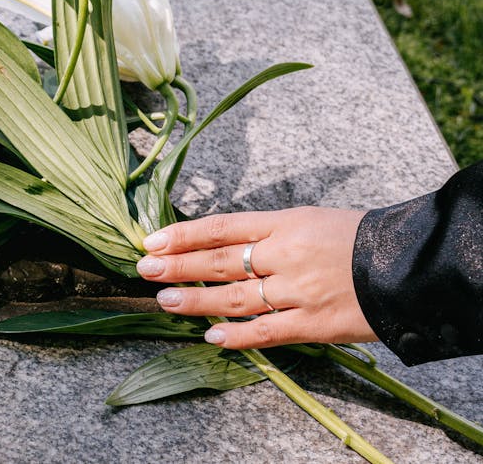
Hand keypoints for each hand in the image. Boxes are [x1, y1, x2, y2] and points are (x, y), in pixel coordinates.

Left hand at [136, 207, 377, 348]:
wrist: (409, 266)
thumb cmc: (357, 239)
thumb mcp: (309, 219)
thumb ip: (267, 232)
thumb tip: (220, 243)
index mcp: (285, 223)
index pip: (222, 227)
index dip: (183, 235)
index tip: (152, 240)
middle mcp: (286, 255)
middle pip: (220, 261)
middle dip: (177, 265)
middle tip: (144, 269)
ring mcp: (298, 292)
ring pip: (235, 298)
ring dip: (195, 301)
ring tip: (165, 300)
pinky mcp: (314, 324)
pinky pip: (267, 332)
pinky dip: (237, 336)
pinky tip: (211, 335)